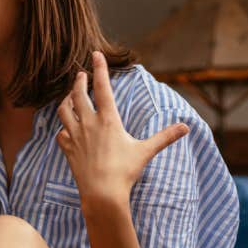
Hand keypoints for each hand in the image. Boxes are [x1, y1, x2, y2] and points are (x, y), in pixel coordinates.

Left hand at [56, 51, 188, 209]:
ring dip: (67, 99)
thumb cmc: (125, 172)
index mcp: (108, 119)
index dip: (99, 68)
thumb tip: (186, 127)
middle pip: (78, 94)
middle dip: (79, 81)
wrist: (102, 193)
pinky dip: (63, 127)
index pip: (102, 87)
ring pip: (64, 110)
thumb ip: (164, 137)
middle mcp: (88, 123)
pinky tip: (66, 128)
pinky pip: (61, 133)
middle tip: (81, 74)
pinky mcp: (67, 148)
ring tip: (70, 95)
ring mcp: (75, 135)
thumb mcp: (146, 151)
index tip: (95, 54)